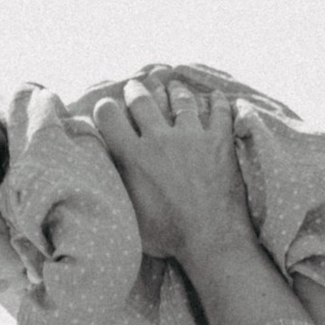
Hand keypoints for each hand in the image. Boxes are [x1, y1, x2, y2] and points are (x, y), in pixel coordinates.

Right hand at [92, 74, 253, 265]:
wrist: (210, 238)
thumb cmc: (166, 234)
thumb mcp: (127, 211)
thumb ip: (116, 182)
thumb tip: (106, 169)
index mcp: (132, 156)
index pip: (109, 116)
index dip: (105, 108)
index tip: (106, 107)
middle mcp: (159, 139)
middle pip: (143, 101)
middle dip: (136, 90)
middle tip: (135, 85)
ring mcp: (192, 137)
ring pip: (180, 101)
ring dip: (174, 91)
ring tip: (172, 85)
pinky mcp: (219, 142)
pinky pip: (219, 113)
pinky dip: (216, 102)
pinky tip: (215, 96)